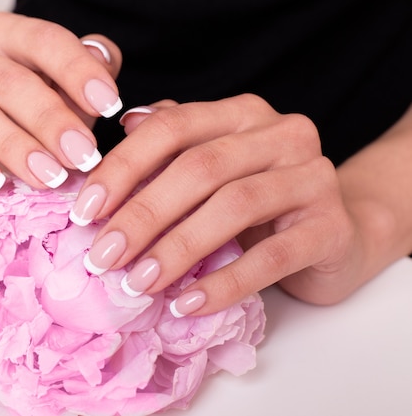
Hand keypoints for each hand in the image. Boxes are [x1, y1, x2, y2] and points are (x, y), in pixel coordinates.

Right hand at [0, 12, 122, 204]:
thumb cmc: (17, 115)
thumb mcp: (58, 93)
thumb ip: (85, 75)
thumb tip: (104, 59)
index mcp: (5, 36)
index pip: (43, 41)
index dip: (77, 71)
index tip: (109, 104)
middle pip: (10, 81)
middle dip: (51, 121)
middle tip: (82, 157)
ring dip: (15, 147)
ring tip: (48, 178)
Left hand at [72, 94, 365, 316]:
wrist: (335, 234)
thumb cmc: (260, 203)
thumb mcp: (213, 169)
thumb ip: (172, 148)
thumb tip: (122, 128)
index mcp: (242, 114)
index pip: (173, 127)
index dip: (123, 167)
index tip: (84, 211)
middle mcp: (281, 135)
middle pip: (200, 167)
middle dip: (143, 214)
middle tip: (103, 255)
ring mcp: (312, 178)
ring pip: (233, 206)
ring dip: (176, 248)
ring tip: (137, 282)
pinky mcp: (330, 228)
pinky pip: (272, 257)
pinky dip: (223, 283)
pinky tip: (186, 304)